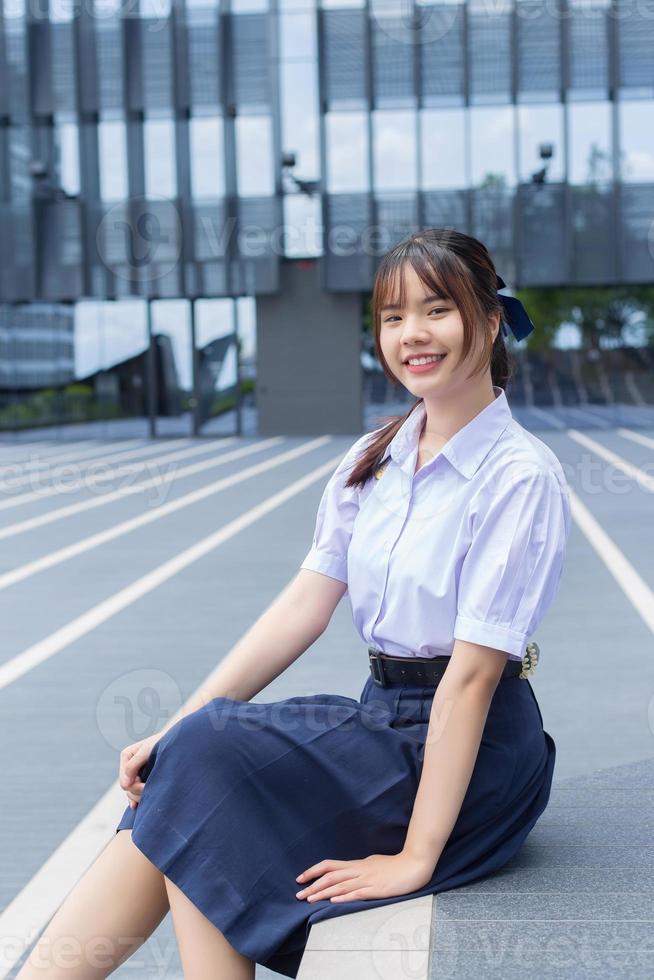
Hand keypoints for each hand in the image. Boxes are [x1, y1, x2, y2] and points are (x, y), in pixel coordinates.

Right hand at [119, 732, 162, 808]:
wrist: (181, 743)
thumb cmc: (165, 743)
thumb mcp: (147, 750)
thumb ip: (133, 765)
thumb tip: (124, 786)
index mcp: (128, 755)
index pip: (124, 778)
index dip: (134, 784)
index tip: (146, 785)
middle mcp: (130, 765)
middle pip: (128, 787)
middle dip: (138, 791)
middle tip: (152, 790)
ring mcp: (137, 774)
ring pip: (131, 792)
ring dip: (140, 796)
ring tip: (153, 795)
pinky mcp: (144, 780)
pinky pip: (136, 794)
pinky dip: (138, 800)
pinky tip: (138, 806)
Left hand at [294, 851, 434, 903]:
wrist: (414, 865)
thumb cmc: (395, 865)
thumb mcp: (373, 863)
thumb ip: (361, 868)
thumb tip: (350, 872)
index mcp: (357, 864)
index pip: (329, 865)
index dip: (313, 871)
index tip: (301, 879)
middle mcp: (358, 870)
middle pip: (331, 876)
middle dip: (313, 885)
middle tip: (299, 895)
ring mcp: (367, 880)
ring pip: (340, 885)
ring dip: (323, 892)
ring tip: (309, 900)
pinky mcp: (377, 889)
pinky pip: (357, 893)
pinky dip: (344, 896)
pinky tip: (334, 901)